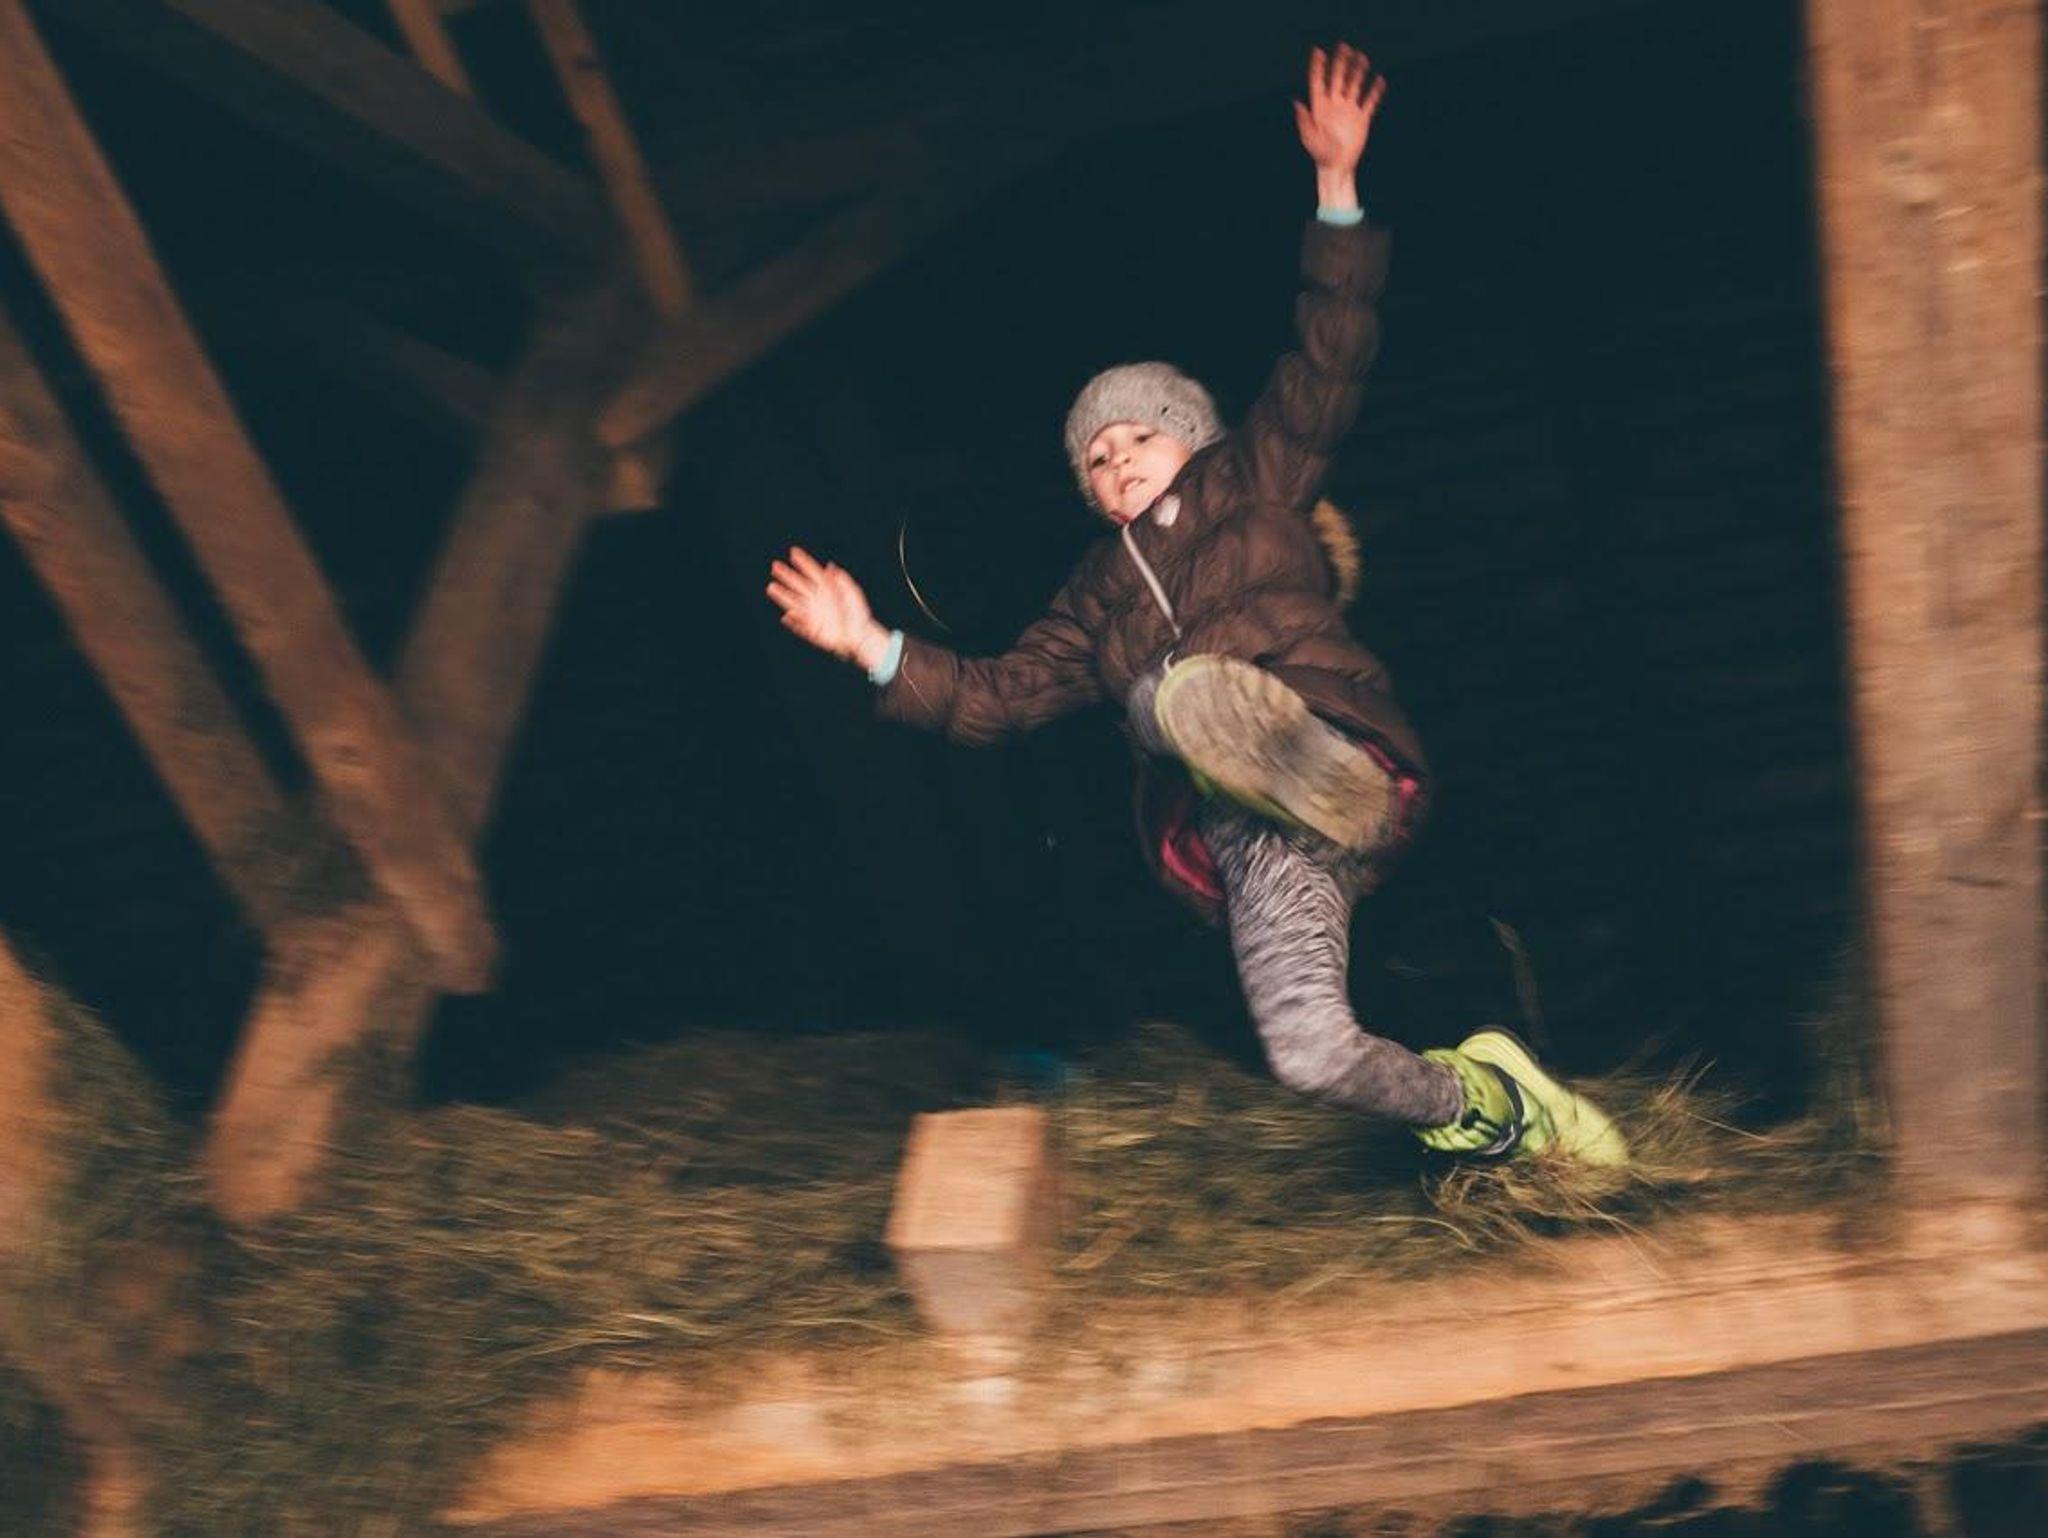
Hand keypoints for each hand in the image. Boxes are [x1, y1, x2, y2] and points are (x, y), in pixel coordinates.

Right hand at [767, 546, 888, 669]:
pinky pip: (800, 626)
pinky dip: (794, 622)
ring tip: (771, 587)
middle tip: (775, 566)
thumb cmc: (858, 613)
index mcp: (827, 589)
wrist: (861, 636)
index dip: (804, 562)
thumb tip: (829, 567)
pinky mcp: (813, 630)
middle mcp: (817, 600)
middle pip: (799, 586)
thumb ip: (842, 580)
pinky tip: (786, 616)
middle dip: (787, 576)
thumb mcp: (853, 593)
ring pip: (794, 603)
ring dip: (783, 596)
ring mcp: (813, 614)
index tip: (794, 551)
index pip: (813, 573)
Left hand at [1294, 42, 1385, 177]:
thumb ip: (1304, 120)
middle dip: (1340, 63)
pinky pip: (1369, 102)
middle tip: (1344, 46)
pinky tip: (1379, 80)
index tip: (1318, 52)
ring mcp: (1349, 111)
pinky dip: (1375, 91)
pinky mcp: (1362, 119)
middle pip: (1338, 79)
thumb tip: (1297, 102)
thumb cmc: (1321, 155)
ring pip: (1354, 85)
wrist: (1337, 167)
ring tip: (1362, 57)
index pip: (1319, 83)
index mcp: (1320, 108)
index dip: (1318, 67)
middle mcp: (1335, 106)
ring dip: (1358, 72)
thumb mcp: (1310, 138)